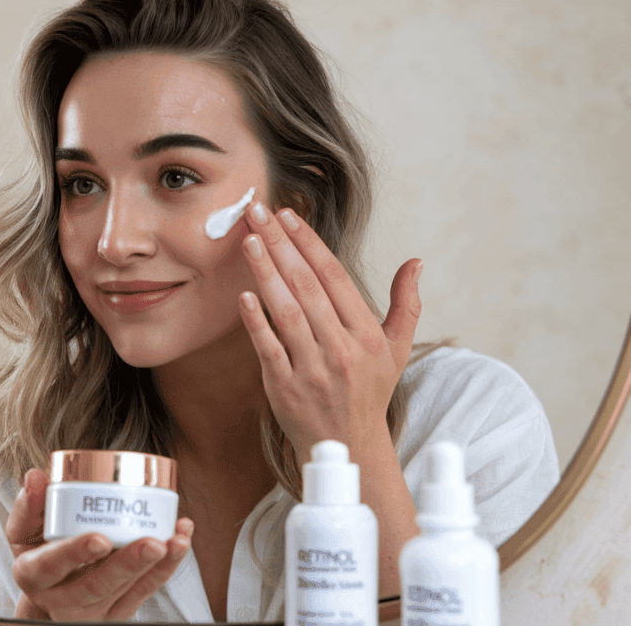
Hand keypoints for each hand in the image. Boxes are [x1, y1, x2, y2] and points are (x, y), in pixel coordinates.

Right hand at [6, 468, 193, 620]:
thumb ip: (28, 504)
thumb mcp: (23, 532)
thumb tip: (35, 476)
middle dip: (128, 564)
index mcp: (34, 575)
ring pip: (126, 591)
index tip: (99, 539)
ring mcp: (93, 609)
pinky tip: (180, 542)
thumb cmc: (39, 553)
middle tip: (152, 543)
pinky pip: (146, 591)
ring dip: (156, 565)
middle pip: (96, 586)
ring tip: (176, 540)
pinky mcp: (119, 610)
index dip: (75, 553)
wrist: (51, 594)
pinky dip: (167, 567)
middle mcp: (62, 598)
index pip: (51, 565)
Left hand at [236, 201, 421, 458]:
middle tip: (257, 212)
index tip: (288, 215)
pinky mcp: (284, 388)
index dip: (309, 243)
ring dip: (265, 274)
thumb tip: (416, 262)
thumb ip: (406, 304)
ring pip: (286, 312)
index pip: (334, 277)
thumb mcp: (397, 349)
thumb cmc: (370, 391)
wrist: (348, 446)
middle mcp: (341, 349)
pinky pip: (268, 349)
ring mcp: (312, 369)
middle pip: (306, 287)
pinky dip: (256, 322)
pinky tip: (243, 295)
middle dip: (280, 245)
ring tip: (248, 241)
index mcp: (366, 335)